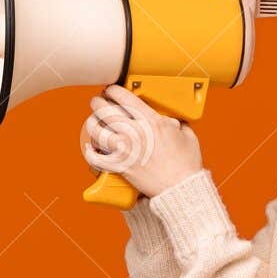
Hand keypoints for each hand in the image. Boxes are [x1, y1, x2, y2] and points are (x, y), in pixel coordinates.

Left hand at [80, 84, 202, 199]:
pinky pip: (95, 157)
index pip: (124, 97)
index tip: (111, 90)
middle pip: (105, 110)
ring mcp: (124, 150)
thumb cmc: (186, 163)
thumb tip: (169, 117)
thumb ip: (175, 121)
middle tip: (98, 102)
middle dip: (98, 102)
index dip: (113, 90)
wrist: (180, 187)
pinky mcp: (119, 166)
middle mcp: (134, 132)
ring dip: (92, 123)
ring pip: (96, 130)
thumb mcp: (186, 133)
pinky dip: (90, 151)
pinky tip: (90, 146)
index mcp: (151, 121)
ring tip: (93, 121)